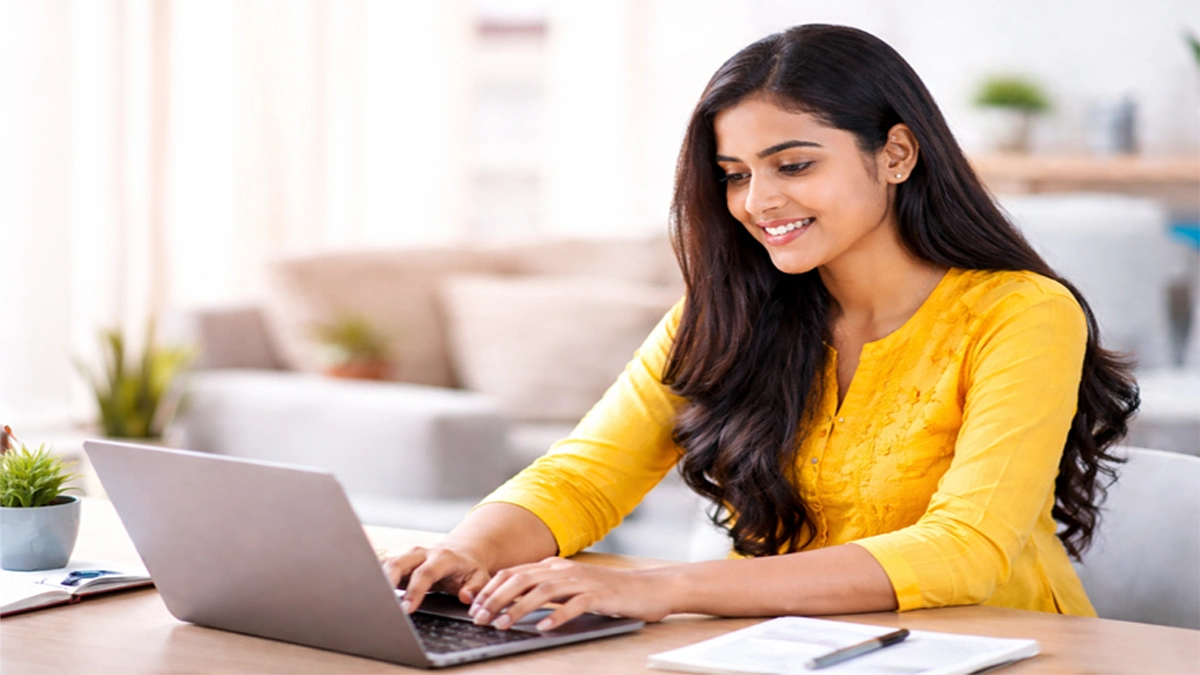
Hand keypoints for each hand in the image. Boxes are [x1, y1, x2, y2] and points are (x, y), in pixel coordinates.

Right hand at [382, 545, 491, 613]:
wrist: (460, 554)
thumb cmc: (468, 570)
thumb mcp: (480, 577)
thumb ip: (475, 587)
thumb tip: (466, 596)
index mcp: (443, 557)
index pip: (425, 573)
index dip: (415, 591)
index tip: (407, 609)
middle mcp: (422, 553)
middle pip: (399, 563)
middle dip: (388, 582)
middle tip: (383, 604)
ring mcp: (408, 556)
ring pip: (387, 564)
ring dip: (378, 580)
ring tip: (372, 600)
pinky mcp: (399, 562)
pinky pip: (383, 568)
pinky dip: (376, 579)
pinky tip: (370, 594)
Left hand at [468, 557, 673, 631]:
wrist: (649, 588)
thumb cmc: (608, 592)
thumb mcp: (571, 587)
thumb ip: (546, 589)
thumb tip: (512, 601)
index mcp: (555, 566)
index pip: (515, 572)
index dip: (492, 588)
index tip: (475, 606)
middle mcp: (565, 570)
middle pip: (523, 579)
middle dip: (497, 598)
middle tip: (480, 617)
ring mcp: (583, 582)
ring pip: (543, 591)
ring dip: (519, 608)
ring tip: (503, 624)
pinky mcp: (600, 596)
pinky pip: (574, 605)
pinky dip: (556, 616)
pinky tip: (543, 628)